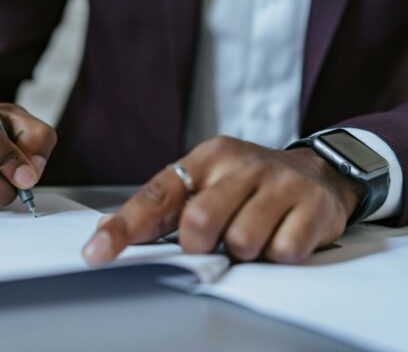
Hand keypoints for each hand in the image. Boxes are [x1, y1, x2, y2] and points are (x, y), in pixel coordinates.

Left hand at [83, 136, 365, 264]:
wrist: (315, 171)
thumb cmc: (249, 182)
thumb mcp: (208, 180)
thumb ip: (166, 205)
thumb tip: (109, 230)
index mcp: (207, 157)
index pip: (157, 195)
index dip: (124, 227)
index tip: (96, 253)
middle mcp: (240, 164)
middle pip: (199, 222)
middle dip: (201, 244)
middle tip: (216, 238)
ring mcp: (278, 182)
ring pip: (242, 241)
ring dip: (243, 249)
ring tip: (254, 231)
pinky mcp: (311, 205)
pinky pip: (282, 251)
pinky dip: (276, 253)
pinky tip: (282, 232)